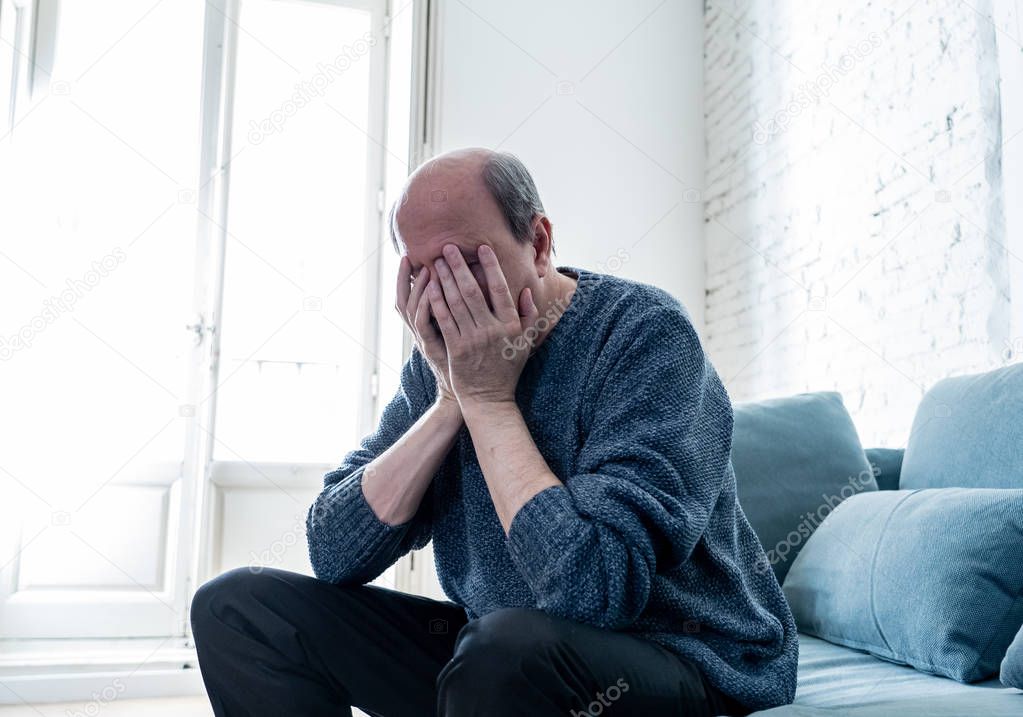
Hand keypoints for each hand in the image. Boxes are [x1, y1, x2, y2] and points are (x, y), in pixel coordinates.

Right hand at [395, 255, 457, 405]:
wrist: (473, 391)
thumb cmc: (470, 362)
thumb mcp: (460, 334)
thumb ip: (461, 311)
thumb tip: (467, 284)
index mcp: (427, 326)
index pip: (410, 297)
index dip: (406, 278)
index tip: (409, 258)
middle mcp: (422, 332)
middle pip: (405, 300)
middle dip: (406, 278)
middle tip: (409, 257)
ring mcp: (425, 340)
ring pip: (412, 310)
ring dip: (417, 289)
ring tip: (423, 269)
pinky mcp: (433, 348)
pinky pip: (423, 324)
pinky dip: (426, 307)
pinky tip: (431, 291)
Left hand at [426, 244, 538, 405]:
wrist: (489, 399)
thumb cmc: (507, 368)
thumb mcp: (526, 343)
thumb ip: (528, 316)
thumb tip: (526, 290)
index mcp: (511, 326)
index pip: (500, 289)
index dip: (490, 266)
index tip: (481, 248)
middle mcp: (492, 330)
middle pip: (473, 291)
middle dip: (459, 266)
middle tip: (448, 247)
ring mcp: (473, 340)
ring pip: (456, 302)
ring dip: (445, 279)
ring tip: (437, 261)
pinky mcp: (456, 349)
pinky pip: (444, 320)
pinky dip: (436, 301)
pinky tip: (430, 286)